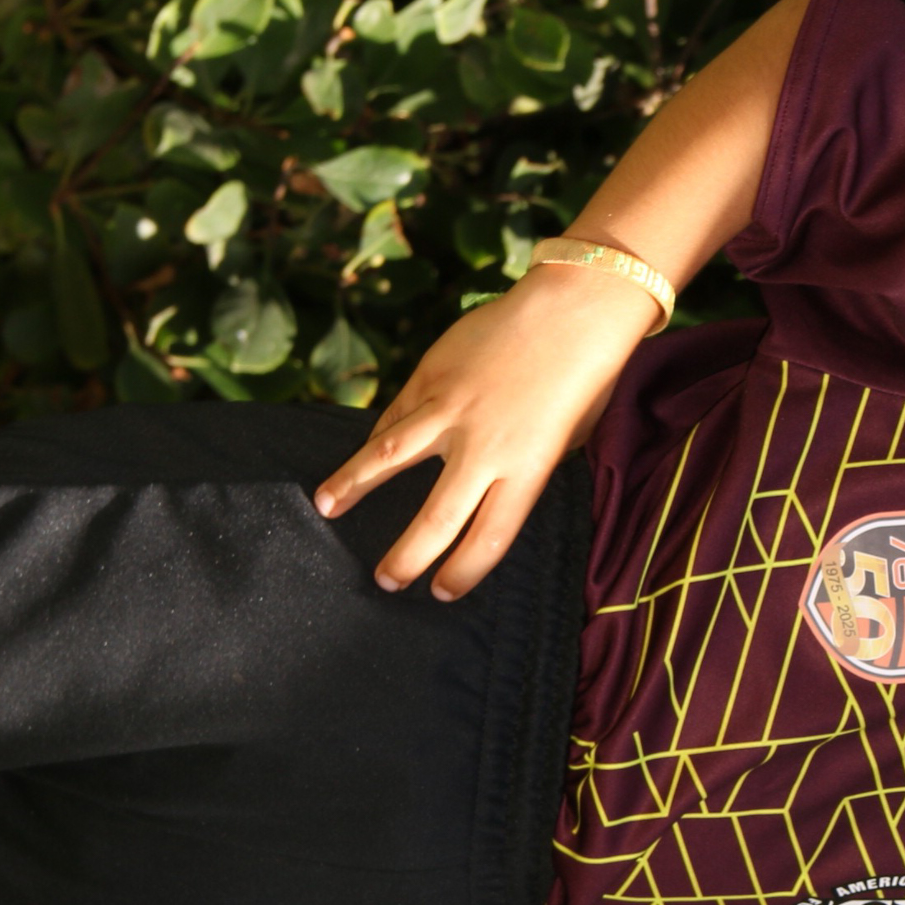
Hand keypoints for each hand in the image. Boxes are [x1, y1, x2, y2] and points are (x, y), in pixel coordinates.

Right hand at [314, 262, 660, 600]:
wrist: (570, 312)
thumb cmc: (580, 381)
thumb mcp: (565, 440)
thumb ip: (522, 468)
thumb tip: (481, 487)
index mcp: (527, 471)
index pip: (488, 539)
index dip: (463, 572)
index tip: (441, 592)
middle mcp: (484, 448)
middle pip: (438, 517)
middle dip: (406, 556)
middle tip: (385, 581)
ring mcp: (451, 409)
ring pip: (390, 456)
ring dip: (353, 486)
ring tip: (324, 508)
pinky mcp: (431, 376)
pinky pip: (397, 414)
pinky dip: (376, 436)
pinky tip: (359, 455)